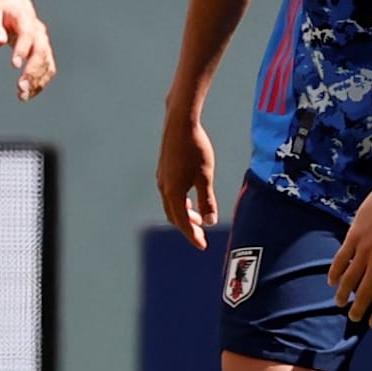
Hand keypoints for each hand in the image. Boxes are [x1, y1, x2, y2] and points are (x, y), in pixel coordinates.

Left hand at [0, 0, 55, 99]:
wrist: (15, 5)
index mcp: (25, 20)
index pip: (27, 36)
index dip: (22, 50)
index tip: (14, 66)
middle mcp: (39, 32)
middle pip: (41, 52)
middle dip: (32, 71)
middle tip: (20, 88)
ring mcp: (44, 43)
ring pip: (47, 63)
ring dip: (37, 81)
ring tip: (22, 96)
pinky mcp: (45, 53)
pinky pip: (48, 69)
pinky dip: (41, 82)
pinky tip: (28, 94)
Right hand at [156, 110, 216, 248]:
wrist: (180, 124)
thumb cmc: (196, 149)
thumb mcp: (205, 176)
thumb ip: (207, 200)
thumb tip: (209, 221)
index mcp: (173, 192)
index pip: (183, 222)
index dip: (193, 236)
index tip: (203, 246)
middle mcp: (164, 188)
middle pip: (174, 216)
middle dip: (188, 228)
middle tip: (202, 235)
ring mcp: (162, 179)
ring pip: (171, 205)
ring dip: (184, 215)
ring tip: (199, 218)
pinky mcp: (164, 171)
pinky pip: (170, 195)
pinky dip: (180, 203)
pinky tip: (190, 199)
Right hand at [326, 174, 371, 326]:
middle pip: (365, 293)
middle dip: (359, 309)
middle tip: (354, 317)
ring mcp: (365, 249)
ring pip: (349, 279)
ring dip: (343, 294)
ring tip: (339, 303)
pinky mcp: (353, 236)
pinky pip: (340, 259)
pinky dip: (335, 273)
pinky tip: (332, 281)